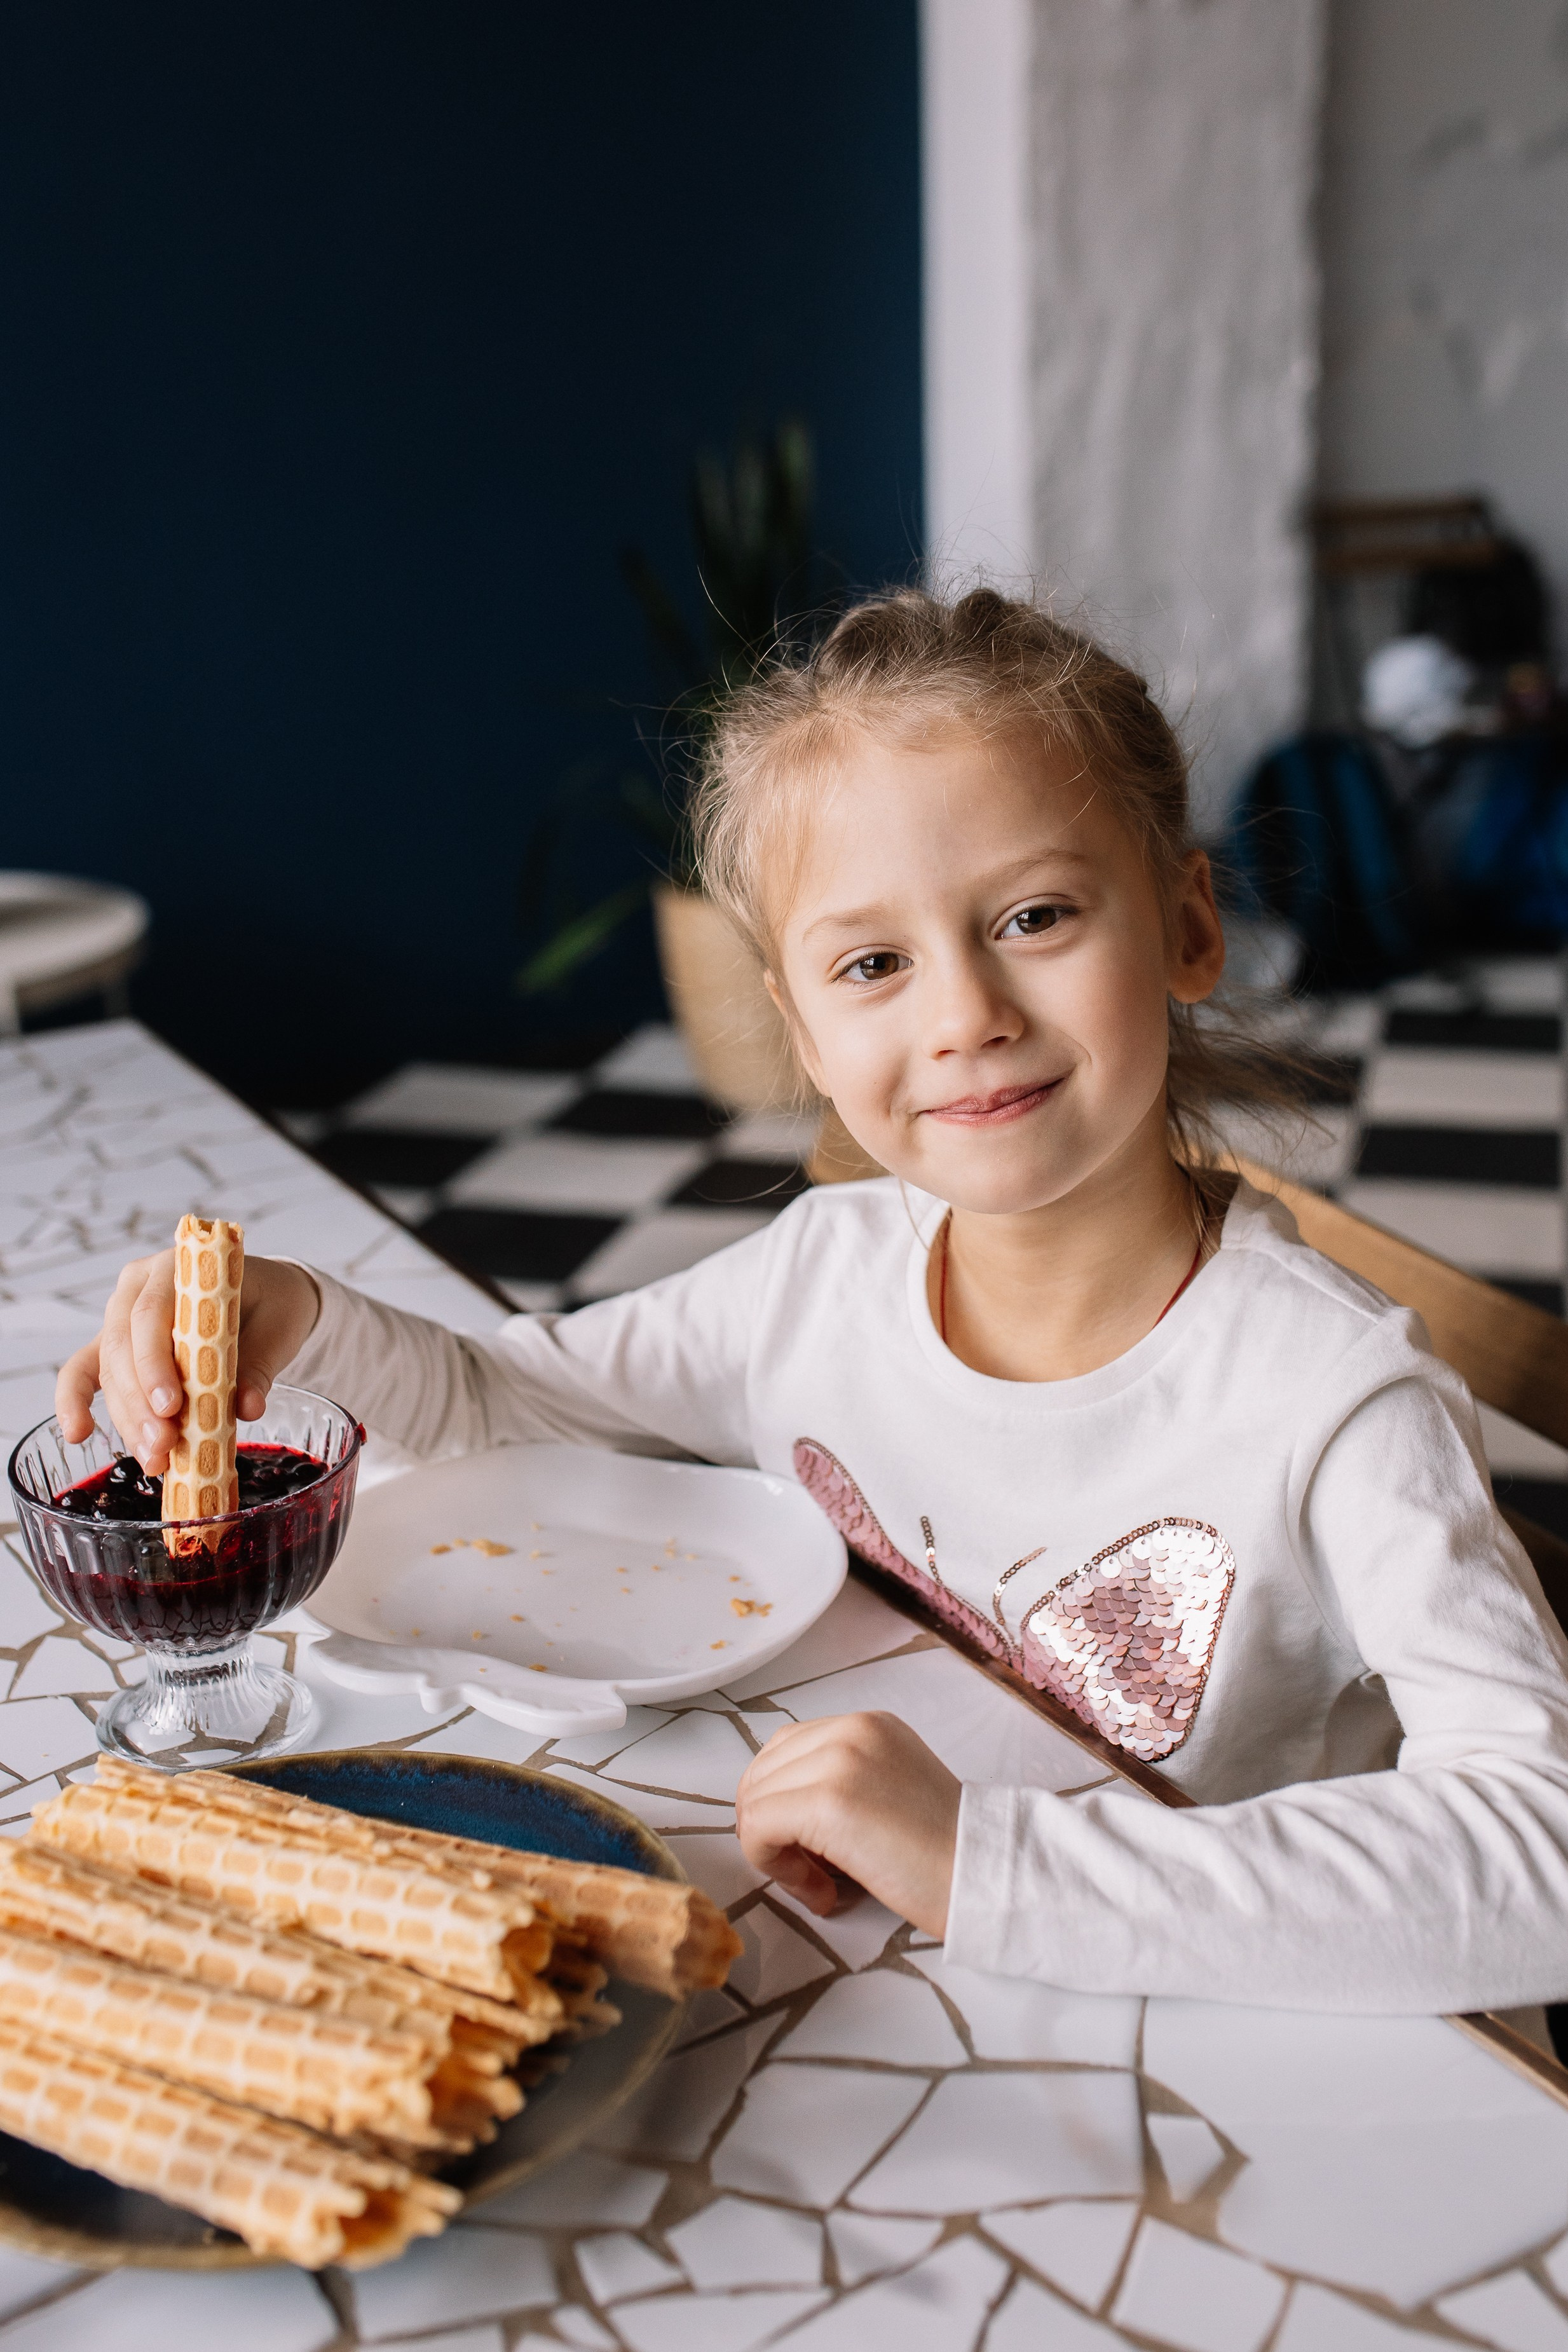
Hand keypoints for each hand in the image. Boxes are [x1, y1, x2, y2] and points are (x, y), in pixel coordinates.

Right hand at [55, 1254, 321, 1473]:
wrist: (267, 1296)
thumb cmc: (270, 1305)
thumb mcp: (278, 1329)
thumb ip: (260, 1367)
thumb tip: (248, 1408)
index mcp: (176, 1268)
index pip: (151, 1314)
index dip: (154, 1364)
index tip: (170, 1408)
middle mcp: (138, 1287)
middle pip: (123, 1347)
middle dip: (139, 1404)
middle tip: (162, 1448)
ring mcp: (121, 1316)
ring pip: (109, 1370)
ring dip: (127, 1419)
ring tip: (154, 1461)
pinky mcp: (114, 1346)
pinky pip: (84, 1372)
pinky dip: (76, 1403)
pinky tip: (76, 1434)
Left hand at [735, 1711, 960, 1936]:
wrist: (987, 1874)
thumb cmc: (945, 1851)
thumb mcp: (890, 1788)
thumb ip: (841, 1781)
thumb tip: (780, 1812)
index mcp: (867, 1724)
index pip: (785, 1750)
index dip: (783, 1803)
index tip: (812, 1848)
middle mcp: (850, 1729)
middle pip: (763, 1772)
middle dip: (771, 1827)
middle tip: (812, 1872)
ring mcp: (837, 1760)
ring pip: (754, 1800)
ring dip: (774, 1851)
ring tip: (820, 1884)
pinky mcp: (827, 1801)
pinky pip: (757, 1826)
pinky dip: (774, 1866)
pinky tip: (821, 1893)